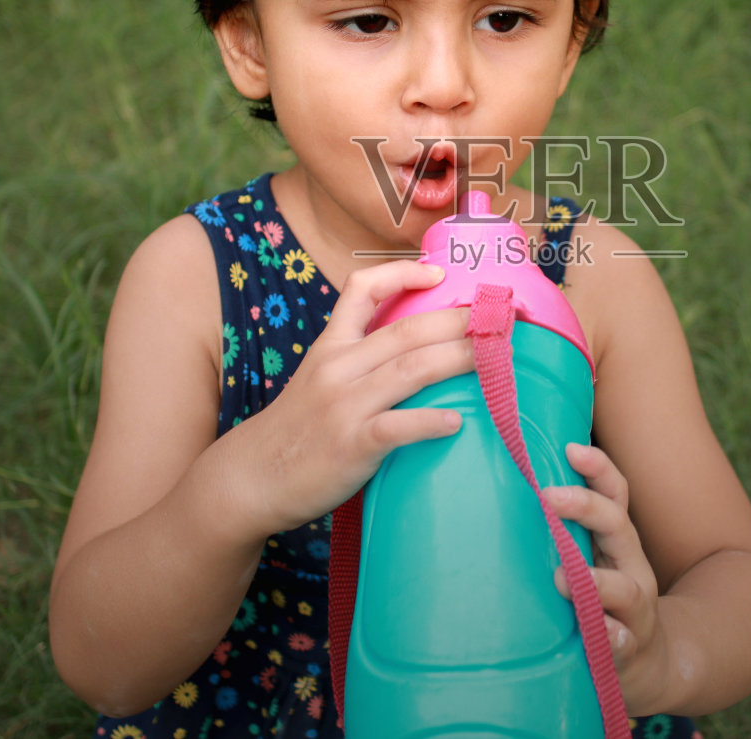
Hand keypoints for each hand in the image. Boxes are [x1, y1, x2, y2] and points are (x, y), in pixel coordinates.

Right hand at [224, 260, 471, 535]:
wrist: (251, 478)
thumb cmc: (297, 429)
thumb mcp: (318, 379)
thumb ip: (358, 361)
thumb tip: (419, 350)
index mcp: (331, 346)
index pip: (362, 290)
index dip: (403, 273)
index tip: (440, 273)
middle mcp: (338, 367)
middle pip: (407, 331)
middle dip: (459, 320)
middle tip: (499, 318)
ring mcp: (345, 405)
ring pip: (412, 369)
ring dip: (459, 359)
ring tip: (495, 356)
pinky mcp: (351, 444)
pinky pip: (399, 427)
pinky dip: (431, 422)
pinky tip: (457, 423)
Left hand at [542, 442, 669, 714]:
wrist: (649, 665)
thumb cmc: (604, 601)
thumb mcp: (591, 561)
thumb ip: (564, 533)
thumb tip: (514, 488)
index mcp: (617, 541)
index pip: (614, 496)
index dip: (598, 469)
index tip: (570, 447)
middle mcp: (632, 567)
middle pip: (618, 527)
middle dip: (586, 507)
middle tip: (547, 495)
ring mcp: (635, 611)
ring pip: (624, 589)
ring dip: (596, 582)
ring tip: (564, 578)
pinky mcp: (629, 650)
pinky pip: (624, 642)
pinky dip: (614, 637)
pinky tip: (602, 631)